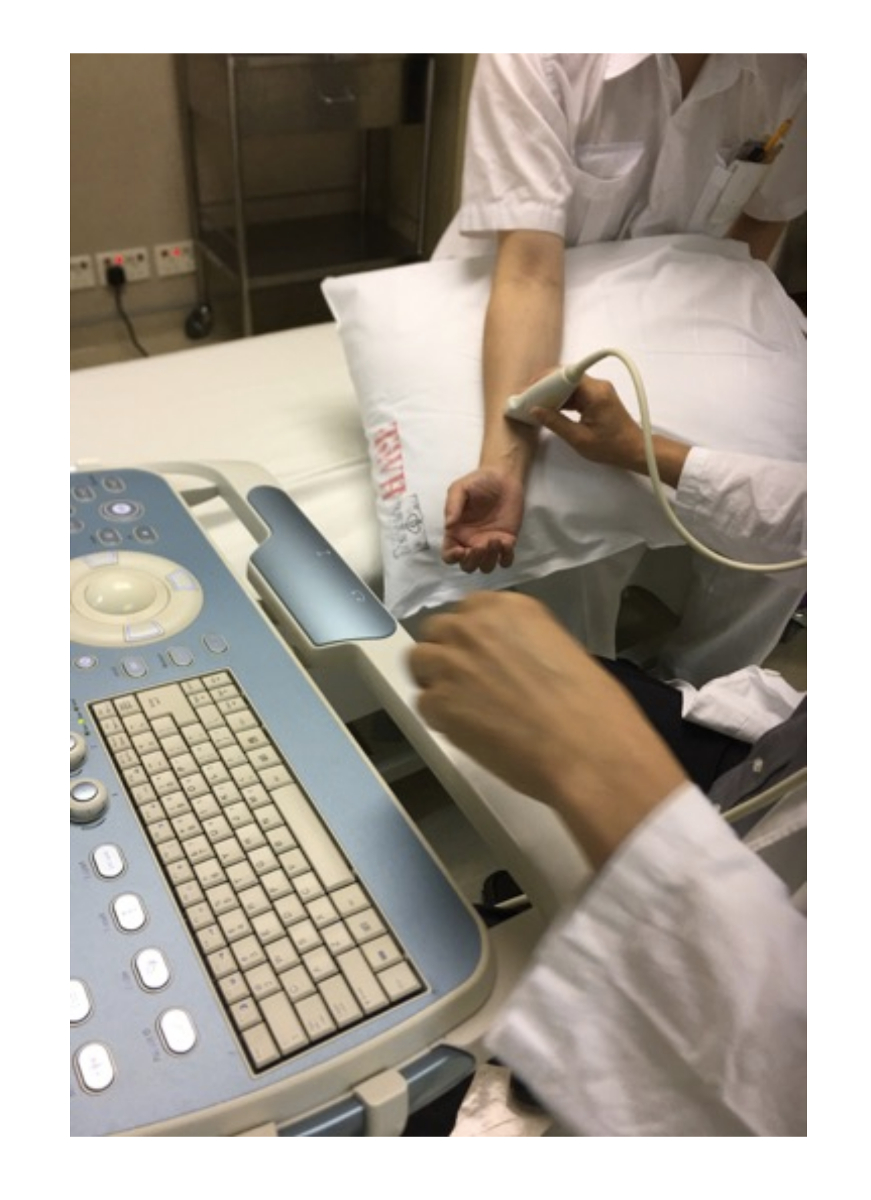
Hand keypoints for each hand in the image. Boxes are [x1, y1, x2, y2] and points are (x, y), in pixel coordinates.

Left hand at [409, 592, 685, 865]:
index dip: (472, 637)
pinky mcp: (437, 701)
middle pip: (438, 630)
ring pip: (419, 661)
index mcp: (509, 607)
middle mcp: (473, 625)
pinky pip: (424, 703)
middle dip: (448, 653)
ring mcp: (450, 661)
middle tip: (468, 682)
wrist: (586, 749)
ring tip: (462, 707)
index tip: (481, 656)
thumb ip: (519, 644)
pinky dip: (440, 718)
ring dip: (434, 679)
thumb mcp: (558, 649)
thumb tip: (502, 661)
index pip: (469, 610)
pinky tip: (469, 732)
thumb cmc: (590, 706)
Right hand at [441, 467, 525, 573]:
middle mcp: (471, 542)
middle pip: (467, 566)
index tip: (461, 550)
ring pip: (486, 567)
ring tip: (495, 540)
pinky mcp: (507, 542)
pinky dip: (506, 557)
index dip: (453, 558)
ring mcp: (489, 544)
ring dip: (489, 560)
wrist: (503, 477)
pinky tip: (506, 542)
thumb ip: (453, 506)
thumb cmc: (478, 482)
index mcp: (457, 533)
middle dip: (473, 561)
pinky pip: (506, 561)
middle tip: (480, 545)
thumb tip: (448, 525)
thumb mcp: (460, 488)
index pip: (449, 555)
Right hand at [533, 375, 646, 470]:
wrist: (634, 450)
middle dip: (545, 385)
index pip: (565, 376)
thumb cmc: (611, 447)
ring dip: (552, 393)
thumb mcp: (579, 438)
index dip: (544, 380)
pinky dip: (561, 399)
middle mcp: (598, 386)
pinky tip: (549, 408)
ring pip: (569, 384)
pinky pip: (575, 392)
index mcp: (595, 393)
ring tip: (533, 402)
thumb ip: (556, 423)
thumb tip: (535, 410)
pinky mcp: (597, 397)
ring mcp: (598, 390)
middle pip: (566, 377)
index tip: (528, 389)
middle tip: (527, 396)